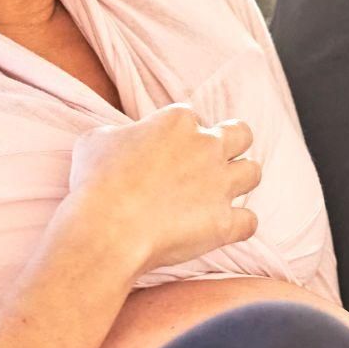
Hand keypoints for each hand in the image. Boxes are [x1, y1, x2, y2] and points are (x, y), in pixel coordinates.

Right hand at [64, 103, 262, 274]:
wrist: (107, 229)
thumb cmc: (95, 183)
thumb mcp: (95, 140)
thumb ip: (120, 133)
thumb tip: (126, 141)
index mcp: (177, 122)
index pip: (191, 118)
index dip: (180, 135)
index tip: (166, 153)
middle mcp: (207, 147)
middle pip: (241, 134)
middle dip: (232, 144)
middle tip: (211, 163)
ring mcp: (220, 185)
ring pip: (253, 173)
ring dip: (239, 181)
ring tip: (219, 194)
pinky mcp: (225, 222)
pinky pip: (250, 221)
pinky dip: (239, 225)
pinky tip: (223, 228)